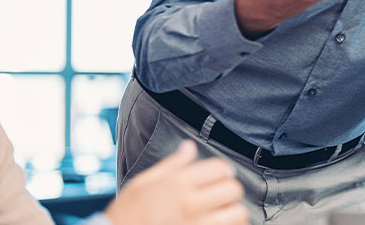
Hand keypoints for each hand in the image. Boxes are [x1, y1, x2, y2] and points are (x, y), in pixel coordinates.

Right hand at [104, 140, 247, 224]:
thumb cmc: (127, 213)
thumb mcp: (143, 183)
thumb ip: (171, 165)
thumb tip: (189, 147)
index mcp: (177, 183)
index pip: (220, 168)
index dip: (222, 171)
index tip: (218, 176)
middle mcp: (189, 203)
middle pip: (233, 189)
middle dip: (229, 190)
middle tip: (221, 195)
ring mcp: (196, 223)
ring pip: (237, 213)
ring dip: (233, 212)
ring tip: (224, 212)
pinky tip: (220, 223)